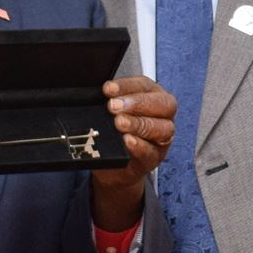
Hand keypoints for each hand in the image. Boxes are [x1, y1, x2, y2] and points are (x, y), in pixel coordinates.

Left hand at [89, 76, 175, 229]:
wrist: (109, 167)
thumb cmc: (109, 135)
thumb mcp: (105, 115)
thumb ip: (105, 102)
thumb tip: (87, 90)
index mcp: (151, 99)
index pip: (148, 85)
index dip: (130, 86)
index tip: (108, 88)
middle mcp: (162, 118)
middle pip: (165, 105)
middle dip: (139, 104)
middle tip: (115, 107)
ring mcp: (162, 141)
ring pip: (164, 129)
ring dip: (141, 124)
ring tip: (120, 124)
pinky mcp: (154, 160)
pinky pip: (153, 153)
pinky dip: (141, 147)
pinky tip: (127, 142)